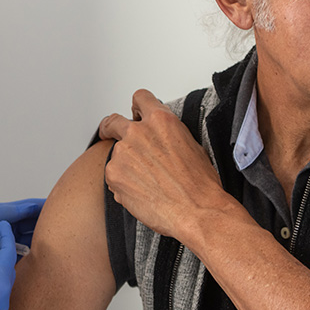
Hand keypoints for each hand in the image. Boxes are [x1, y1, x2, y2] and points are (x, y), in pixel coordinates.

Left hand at [98, 89, 235, 238]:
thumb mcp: (190, 145)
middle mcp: (138, 132)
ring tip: (147, 183)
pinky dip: (122, 183)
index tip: (134, 113)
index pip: (140, 98)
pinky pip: (113, 175)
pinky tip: (141, 193)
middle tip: (110, 135)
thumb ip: (167, 134)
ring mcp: (123, 152)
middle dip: (111, 129)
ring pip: (116, 155)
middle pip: (113, 122)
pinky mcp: (113, 174)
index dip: (137, 107)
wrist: (196, 211)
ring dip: (125, 165)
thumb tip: (158, 137)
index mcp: (160, 121)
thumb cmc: (199, 184)